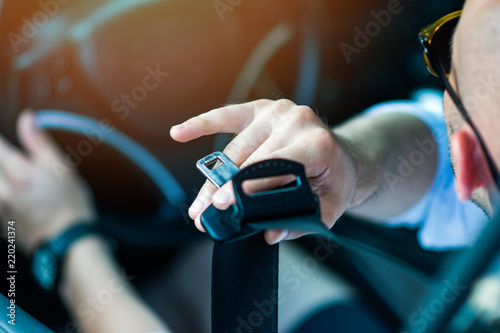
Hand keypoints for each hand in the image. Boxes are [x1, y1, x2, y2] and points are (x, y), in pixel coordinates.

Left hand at [0, 110, 95, 254]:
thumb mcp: (61, 168)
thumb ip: (39, 142)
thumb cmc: (70, 206)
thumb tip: (27, 119)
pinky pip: (0, 199)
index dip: (1, 140)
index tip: (7, 141)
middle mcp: (1, 190)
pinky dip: (6, 192)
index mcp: (17, 173)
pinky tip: (22, 196)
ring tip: (28, 183)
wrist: (69, 244)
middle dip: (5, 160)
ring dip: (5, 175)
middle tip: (23, 164)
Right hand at [170, 99, 357, 243]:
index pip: (273, 166)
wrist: (342, 158)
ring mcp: (278, 112)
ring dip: (213, 178)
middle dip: (222, 190)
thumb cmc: (334, 182)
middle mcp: (296, 120)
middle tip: (203, 215)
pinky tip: (179, 133)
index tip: (222, 205)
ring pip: (234, 147)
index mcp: (316, 143)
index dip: (245, 186)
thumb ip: (300, 222)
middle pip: (249, 159)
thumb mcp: (328, 208)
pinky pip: (227, 115)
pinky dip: (202, 124)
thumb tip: (269, 233)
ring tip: (199, 205)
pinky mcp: (262, 110)